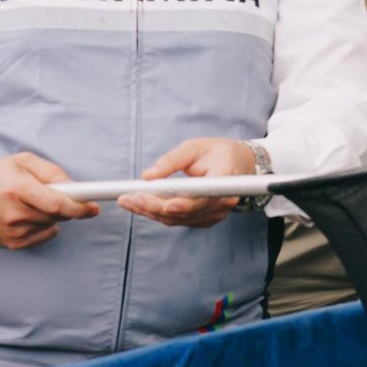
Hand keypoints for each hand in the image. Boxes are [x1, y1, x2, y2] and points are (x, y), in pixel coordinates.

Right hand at [0, 152, 96, 249]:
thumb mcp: (21, 161)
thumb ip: (52, 171)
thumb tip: (75, 187)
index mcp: (18, 189)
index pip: (58, 204)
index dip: (81, 207)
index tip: (95, 207)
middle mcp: (14, 214)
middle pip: (59, 215)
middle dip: (66, 205)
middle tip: (54, 193)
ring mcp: (11, 232)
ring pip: (52, 225)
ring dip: (52, 215)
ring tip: (32, 202)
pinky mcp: (10, 244)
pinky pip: (42, 236)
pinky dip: (43, 226)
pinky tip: (28, 215)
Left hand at [122, 136, 255, 228]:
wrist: (238, 164)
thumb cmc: (217, 152)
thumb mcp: (194, 146)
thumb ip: (171, 160)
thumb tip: (147, 176)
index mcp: (225, 178)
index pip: (205, 197)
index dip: (185, 204)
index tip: (165, 205)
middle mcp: (223, 201)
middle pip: (185, 212)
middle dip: (154, 206)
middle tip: (128, 198)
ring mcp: (215, 213)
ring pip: (177, 219)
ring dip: (150, 211)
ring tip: (127, 201)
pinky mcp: (205, 219)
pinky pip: (178, 220)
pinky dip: (158, 214)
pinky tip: (141, 205)